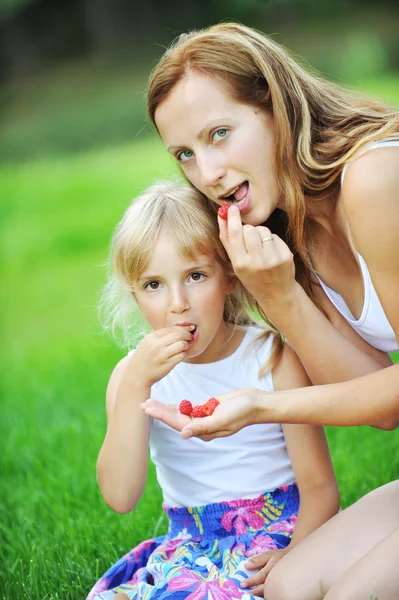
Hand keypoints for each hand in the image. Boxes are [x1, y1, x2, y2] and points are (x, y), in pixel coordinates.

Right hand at [128, 326, 192, 387]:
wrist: (137, 375)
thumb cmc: (145, 358)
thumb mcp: (148, 343)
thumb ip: (161, 336)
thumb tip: (181, 329)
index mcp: (152, 337)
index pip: (172, 329)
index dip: (183, 328)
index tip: (190, 329)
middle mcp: (156, 345)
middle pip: (179, 335)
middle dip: (187, 335)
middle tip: (190, 338)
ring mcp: (161, 355)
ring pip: (182, 345)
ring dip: (186, 345)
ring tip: (183, 348)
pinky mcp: (167, 365)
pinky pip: (181, 356)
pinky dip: (184, 355)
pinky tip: (181, 355)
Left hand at [141, 388, 260, 440]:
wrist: (255, 404)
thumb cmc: (241, 412)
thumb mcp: (222, 419)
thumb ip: (202, 426)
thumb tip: (183, 434)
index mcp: (203, 431)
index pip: (177, 423)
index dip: (161, 415)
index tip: (147, 408)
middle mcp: (200, 426)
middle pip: (174, 419)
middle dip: (158, 411)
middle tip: (142, 404)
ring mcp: (203, 418)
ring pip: (179, 413)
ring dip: (164, 408)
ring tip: (149, 403)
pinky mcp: (206, 409)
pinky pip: (187, 408)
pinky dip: (176, 406)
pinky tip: (165, 404)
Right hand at [218, 206, 296, 310]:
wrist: (276, 293)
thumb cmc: (252, 276)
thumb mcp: (236, 263)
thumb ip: (228, 240)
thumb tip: (221, 215)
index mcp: (241, 264)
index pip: (235, 234)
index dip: (233, 218)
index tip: (232, 207)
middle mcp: (256, 262)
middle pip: (249, 229)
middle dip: (248, 229)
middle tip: (249, 239)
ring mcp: (273, 259)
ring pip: (263, 230)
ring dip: (260, 233)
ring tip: (261, 247)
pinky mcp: (285, 256)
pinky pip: (274, 236)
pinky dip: (271, 240)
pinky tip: (271, 253)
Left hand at [241, 547, 289, 596]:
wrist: (294, 561)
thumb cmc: (278, 557)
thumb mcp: (269, 555)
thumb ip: (258, 560)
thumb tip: (246, 566)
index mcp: (273, 568)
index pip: (261, 576)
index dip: (252, 581)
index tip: (242, 584)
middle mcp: (277, 577)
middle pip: (266, 588)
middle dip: (255, 592)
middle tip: (246, 595)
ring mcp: (281, 584)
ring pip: (270, 592)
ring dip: (260, 595)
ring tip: (251, 596)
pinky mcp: (282, 588)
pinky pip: (273, 593)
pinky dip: (267, 595)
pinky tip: (260, 596)